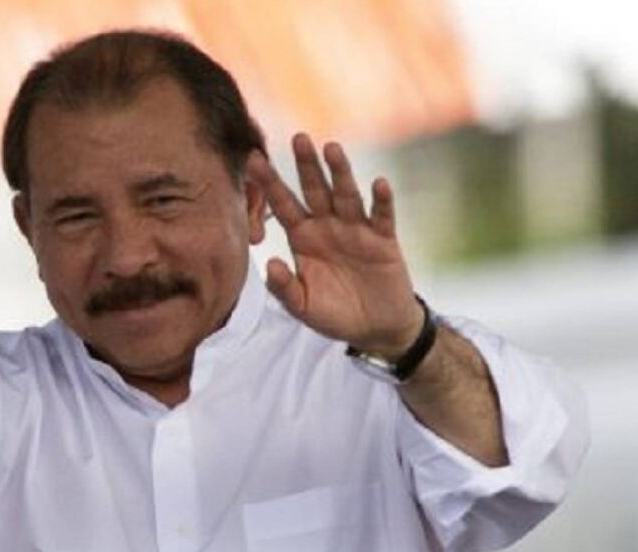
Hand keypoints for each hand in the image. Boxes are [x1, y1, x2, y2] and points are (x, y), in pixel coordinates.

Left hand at [247, 134, 421, 357]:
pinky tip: (378, 183)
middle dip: (305, 165)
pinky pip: (381, 216)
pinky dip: (381, 201)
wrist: (374, 327)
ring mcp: (356, 229)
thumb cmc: (334, 313)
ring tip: (331, 149)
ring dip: (340, 172)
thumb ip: (284, 288)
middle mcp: (327, 226)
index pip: (283, 204)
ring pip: (346, 195)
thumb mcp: (302, 306)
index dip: (269, 183)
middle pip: (314, 189)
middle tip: (297, 138)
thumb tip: (270, 263)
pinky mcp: (383, 239)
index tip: (254, 159)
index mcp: (302, 237)